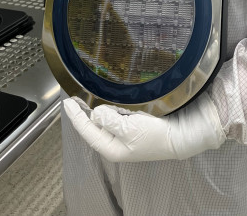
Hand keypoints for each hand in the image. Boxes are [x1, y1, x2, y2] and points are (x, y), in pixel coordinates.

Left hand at [63, 93, 225, 162]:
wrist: (179, 137)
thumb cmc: (155, 136)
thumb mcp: (129, 129)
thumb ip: (110, 121)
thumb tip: (96, 113)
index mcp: (110, 147)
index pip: (86, 130)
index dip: (76, 116)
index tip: (67, 102)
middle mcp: (114, 143)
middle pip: (93, 126)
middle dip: (83, 113)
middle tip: (73, 99)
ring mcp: (123, 136)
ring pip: (103, 121)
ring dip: (96, 110)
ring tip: (87, 99)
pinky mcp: (131, 129)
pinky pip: (115, 118)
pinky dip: (109, 110)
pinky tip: (108, 103)